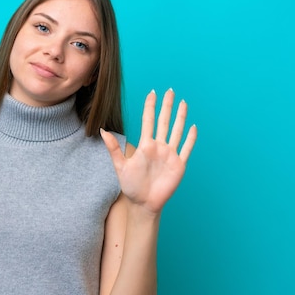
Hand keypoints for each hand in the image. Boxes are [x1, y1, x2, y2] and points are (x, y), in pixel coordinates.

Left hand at [101, 89, 196, 214]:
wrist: (143, 203)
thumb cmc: (130, 186)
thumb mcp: (120, 166)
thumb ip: (113, 148)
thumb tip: (102, 130)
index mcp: (145, 145)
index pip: (148, 121)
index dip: (150, 107)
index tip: (152, 93)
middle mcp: (159, 147)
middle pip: (164, 121)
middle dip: (167, 106)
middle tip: (170, 90)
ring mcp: (169, 154)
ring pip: (177, 131)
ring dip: (180, 117)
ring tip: (183, 103)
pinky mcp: (179, 165)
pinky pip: (186, 148)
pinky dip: (190, 138)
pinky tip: (193, 127)